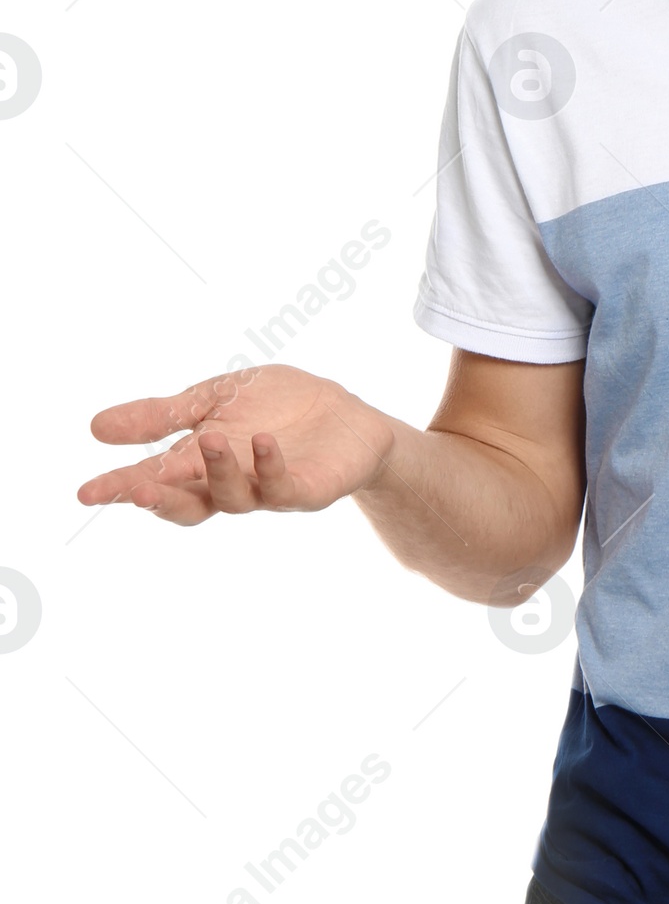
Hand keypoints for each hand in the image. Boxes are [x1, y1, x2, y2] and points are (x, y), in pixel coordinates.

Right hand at [77, 364, 398, 525]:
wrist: (347, 415)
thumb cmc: (276, 408)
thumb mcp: (212, 400)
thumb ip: (162, 417)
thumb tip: (95, 428)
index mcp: (201, 464)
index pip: (156, 482)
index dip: (123, 489)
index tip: (87, 492)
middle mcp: (231, 484)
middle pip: (189, 503)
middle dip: (161, 498)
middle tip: (134, 489)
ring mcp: (269, 490)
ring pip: (235, 496)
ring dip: (219, 470)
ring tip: (210, 441)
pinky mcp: (308, 489)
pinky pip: (286, 487)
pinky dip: (272, 466)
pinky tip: (263, 442)